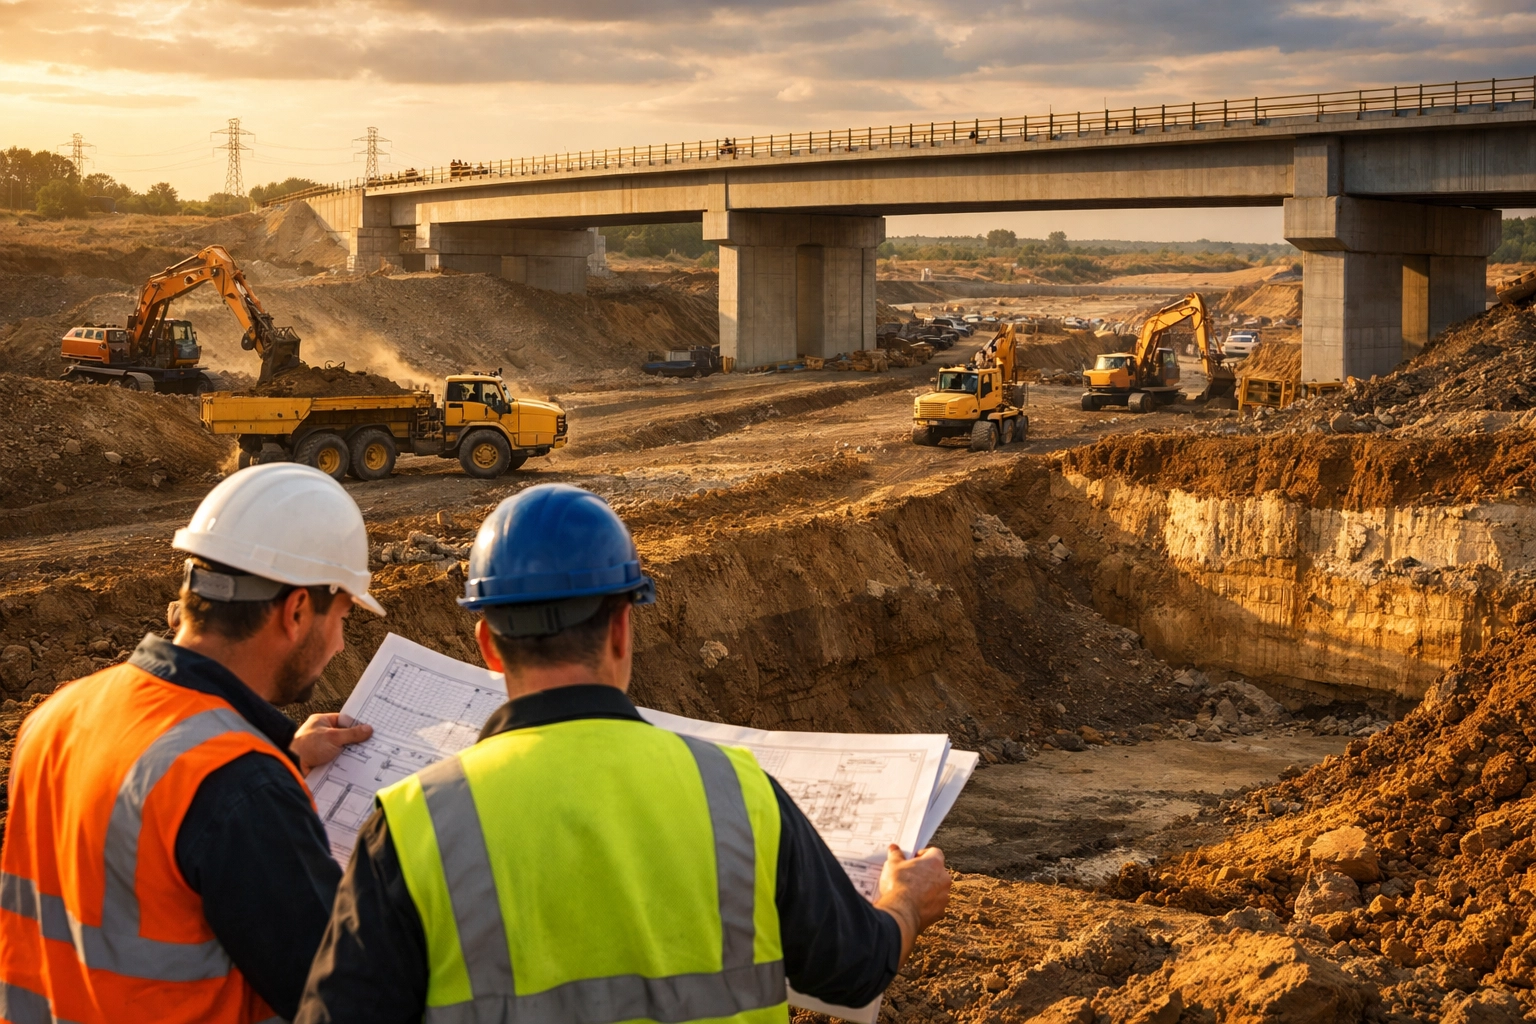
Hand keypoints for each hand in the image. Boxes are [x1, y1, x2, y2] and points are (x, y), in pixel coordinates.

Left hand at [292, 713, 372, 774]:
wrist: (292, 765)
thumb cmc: (307, 746)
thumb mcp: (333, 737)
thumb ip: (352, 733)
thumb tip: (368, 729)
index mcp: (322, 721)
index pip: (344, 719)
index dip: (356, 723)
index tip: (370, 726)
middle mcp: (321, 733)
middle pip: (344, 735)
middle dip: (356, 739)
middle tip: (373, 741)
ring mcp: (321, 747)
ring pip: (342, 748)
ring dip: (351, 752)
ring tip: (368, 753)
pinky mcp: (321, 760)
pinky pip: (337, 758)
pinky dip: (345, 761)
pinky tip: (356, 764)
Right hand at [874, 844, 950, 964]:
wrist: (901, 912)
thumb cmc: (898, 884)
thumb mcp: (893, 865)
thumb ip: (896, 854)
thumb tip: (894, 848)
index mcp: (935, 863)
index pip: (935, 852)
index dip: (924, 854)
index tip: (914, 859)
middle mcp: (944, 878)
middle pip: (937, 871)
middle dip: (926, 873)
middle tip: (911, 876)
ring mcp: (944, 896)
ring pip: (937, 889)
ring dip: (928, 889)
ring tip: (911, 893)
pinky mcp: (940, 912)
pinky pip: (935, 905)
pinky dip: (927, 904)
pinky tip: (914, 905)